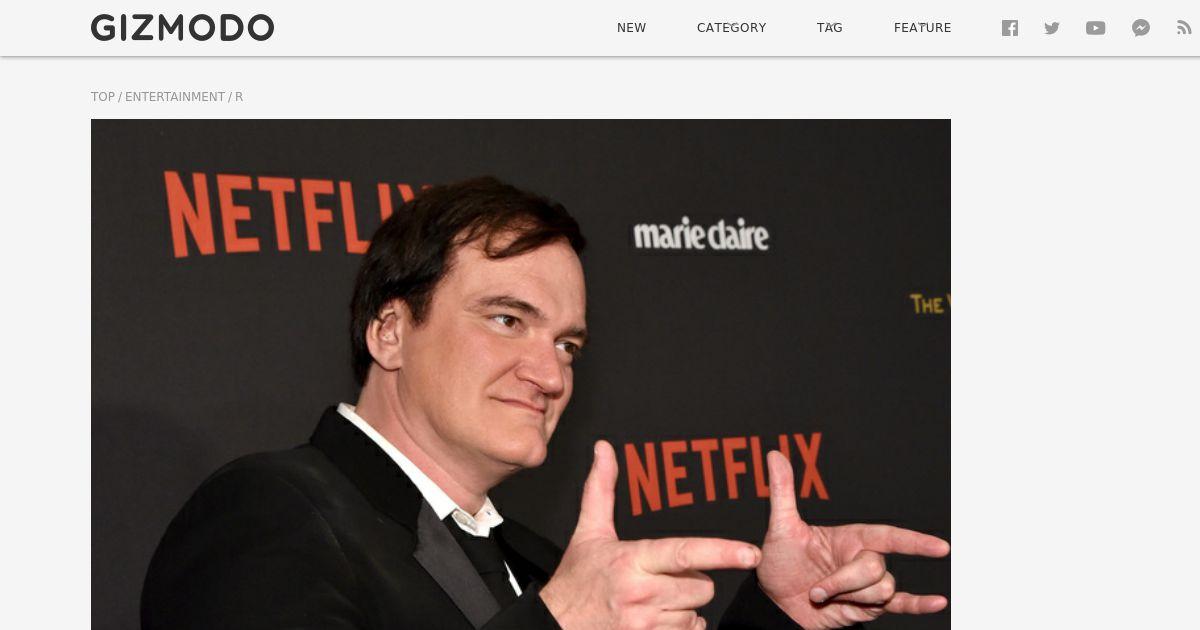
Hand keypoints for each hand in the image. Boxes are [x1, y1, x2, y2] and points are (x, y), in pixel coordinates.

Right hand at [540, 440, 761, 629]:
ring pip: (696, 612)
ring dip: (684, 606)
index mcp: (632, 559)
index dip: (721, 551)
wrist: (556, 626)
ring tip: (655, 599)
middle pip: (702, 586)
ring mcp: (646, 623)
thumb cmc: (577, 581)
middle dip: (693, 581)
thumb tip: (604, 450)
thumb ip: (602, 489)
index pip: (685, 553)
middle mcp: (642, 592)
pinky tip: (658, 618)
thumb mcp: (588, 532)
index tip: (749, 552)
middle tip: (665, 577)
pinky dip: (681, 626)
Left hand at [756, 451, 949, 628]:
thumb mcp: (781, 527)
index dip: (914, 541)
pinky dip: (919, 605)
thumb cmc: (780, 564)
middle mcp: (863, 559)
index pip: (888, 536)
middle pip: (875, 569)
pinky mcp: (869, 607)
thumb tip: (776, 456)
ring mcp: (867, 585)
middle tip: (816, 590)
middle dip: (843, 582)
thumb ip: (783, 491)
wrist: (776, 604)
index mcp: (850, 538)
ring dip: (851, 598)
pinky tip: (936, 602)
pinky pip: (900, 605)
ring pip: (881, 590)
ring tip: (825, 598)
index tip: (939, 546)